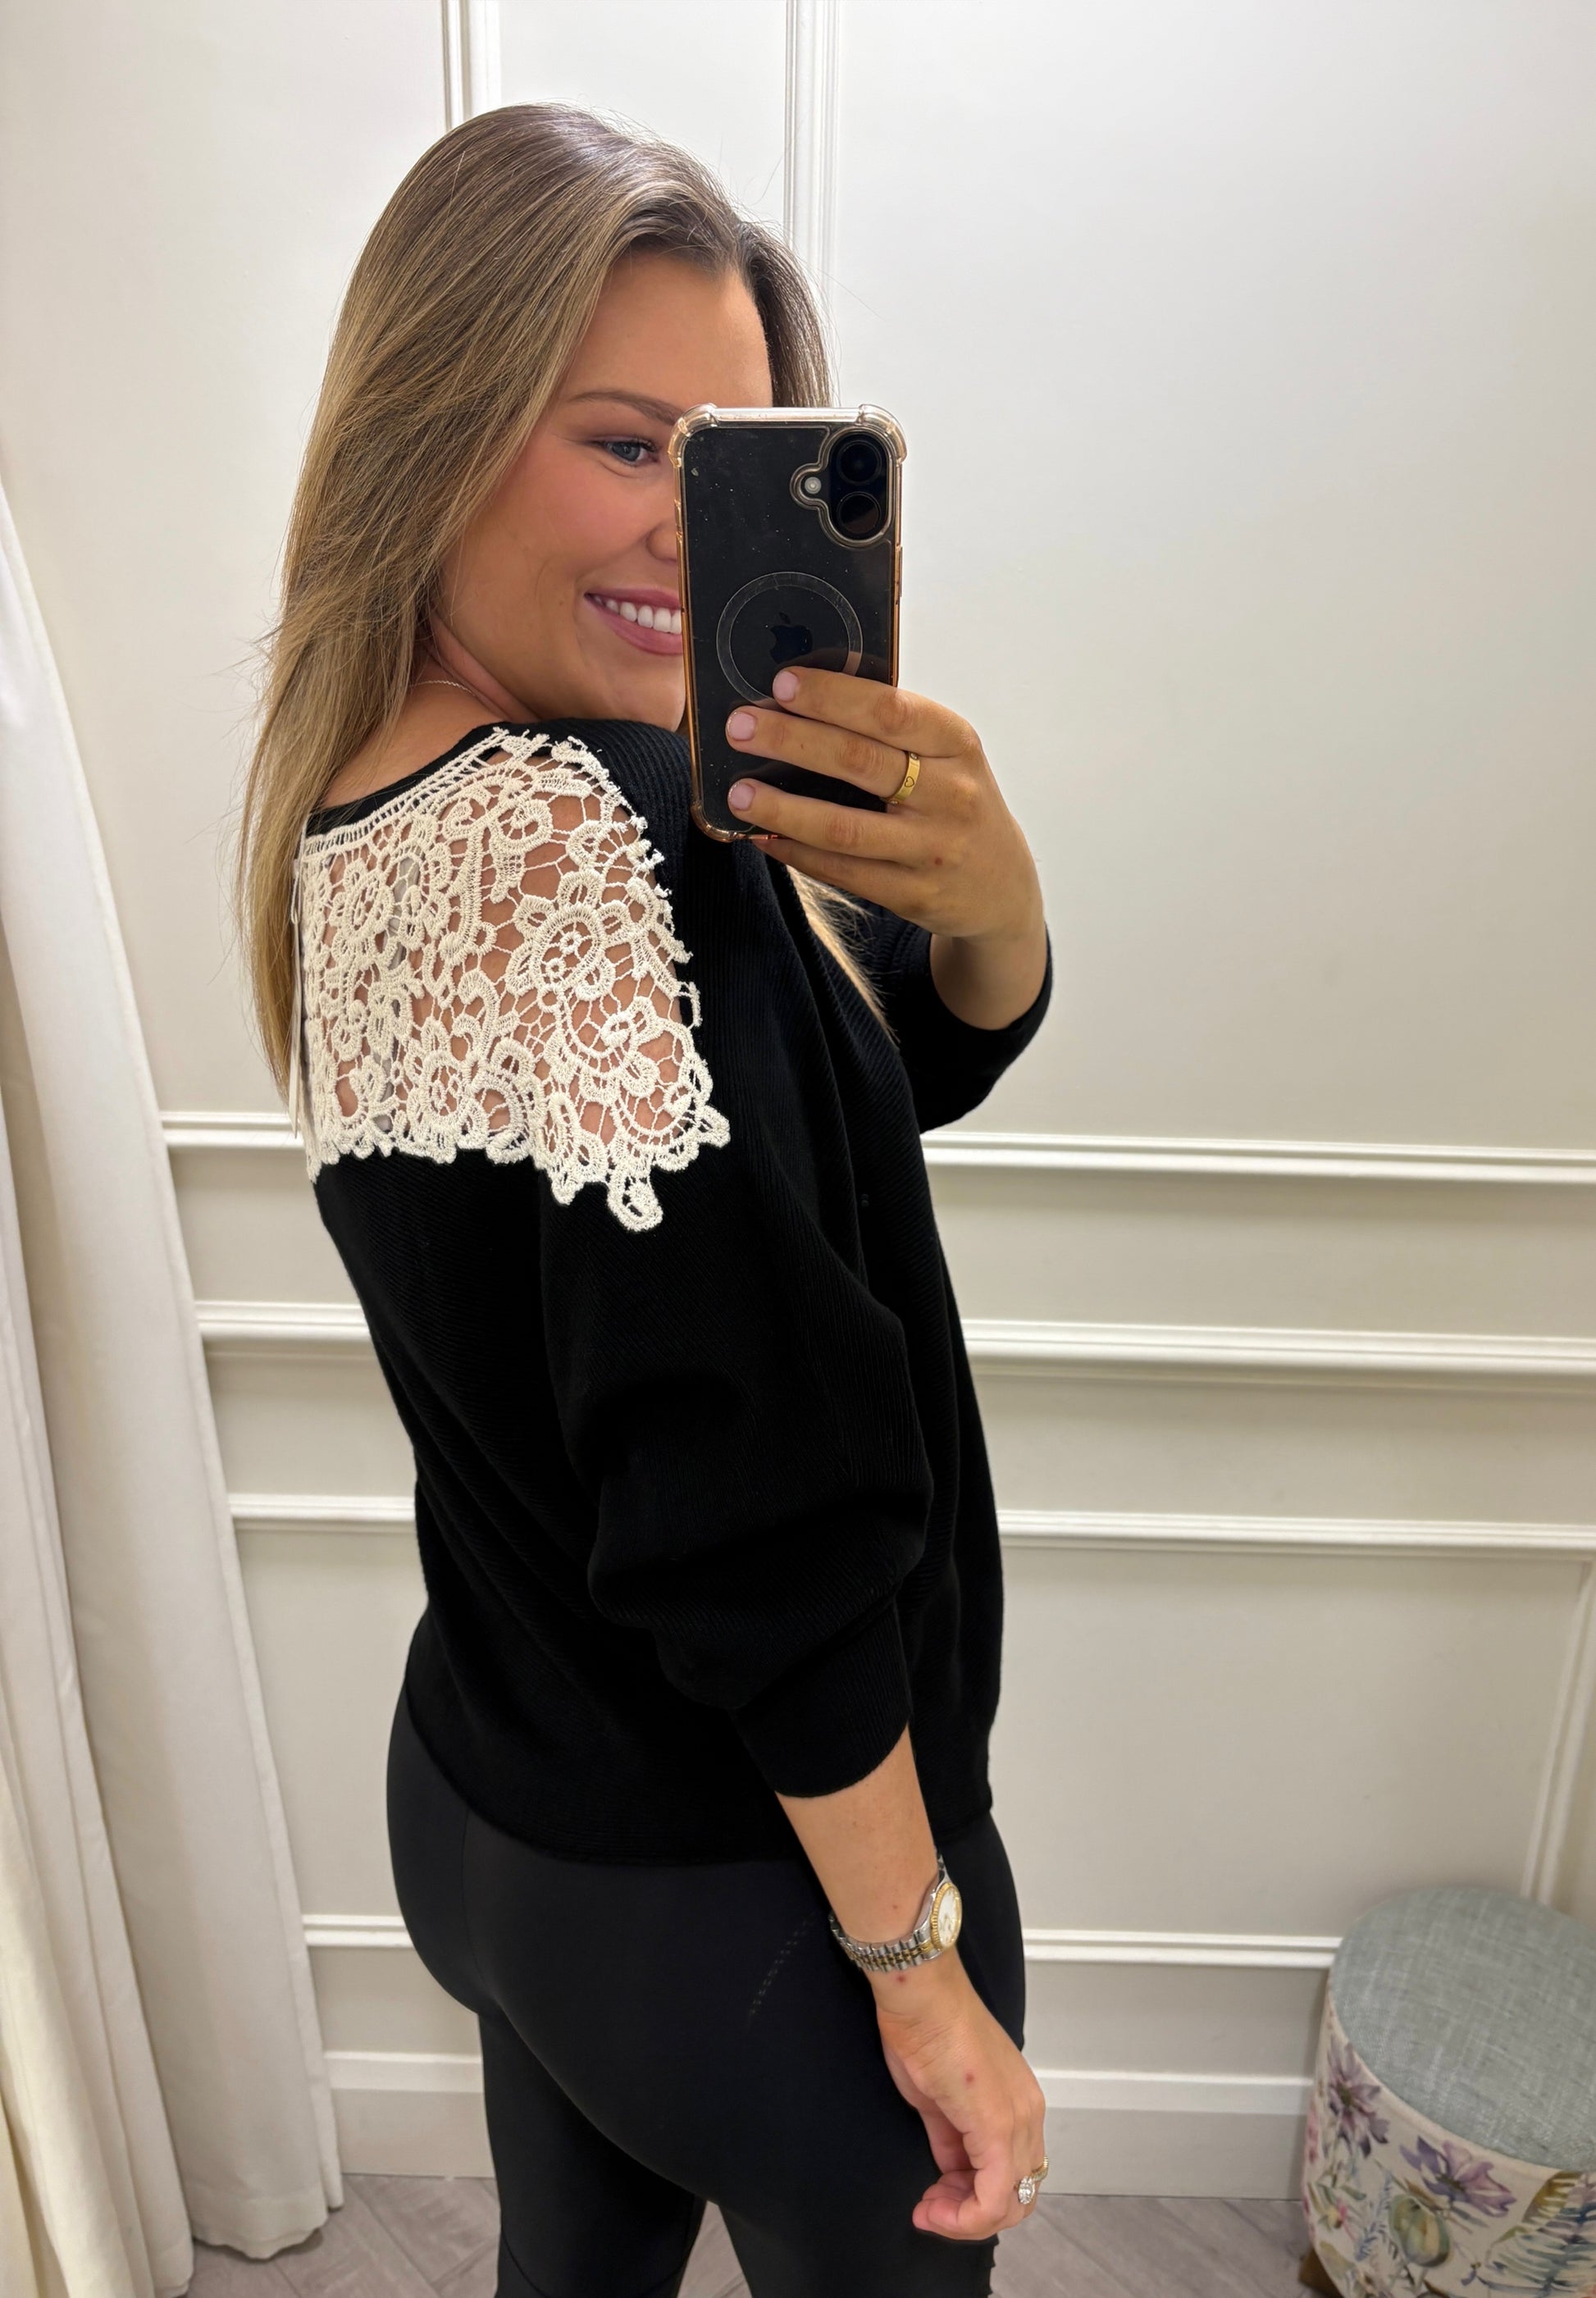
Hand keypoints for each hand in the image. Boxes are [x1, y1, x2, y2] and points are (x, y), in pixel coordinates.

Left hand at [723, 667, 1044, 956]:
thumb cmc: (957, 803)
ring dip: (783, 807)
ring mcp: (931, 849)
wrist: (1002, 886)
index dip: (833, 696)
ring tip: (738, 793)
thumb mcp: (947, 755)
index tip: (781, 684)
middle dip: (791, 740)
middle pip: (858, 761)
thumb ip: (894, 728)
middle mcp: (950, 794)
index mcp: (957, 743)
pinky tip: (763, 835)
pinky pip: (842, 872)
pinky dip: (797, 851)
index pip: (890, 710)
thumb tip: (805, 697)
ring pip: (843, 827)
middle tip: (740, 727)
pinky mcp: (912, 894)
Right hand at [869, 1953, 1048, 2241]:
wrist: (920, 1996)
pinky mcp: (998, 2128)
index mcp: (1020, 2103)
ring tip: (929, 2210)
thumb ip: (951, 2136)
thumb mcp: (939, 2097)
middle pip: (1017, 2196)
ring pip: (1011, 2203)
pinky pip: (994, 2196)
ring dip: (965, 2219)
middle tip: (932, 2209)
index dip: (973, 2198)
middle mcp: (1029, 2115)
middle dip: (972, 2215)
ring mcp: (1018, 2122)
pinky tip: (934, 2211)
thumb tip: (950, 2169)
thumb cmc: (925, 2030)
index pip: (1012, 2174)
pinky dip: (965, 2217)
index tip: (935, 2199)